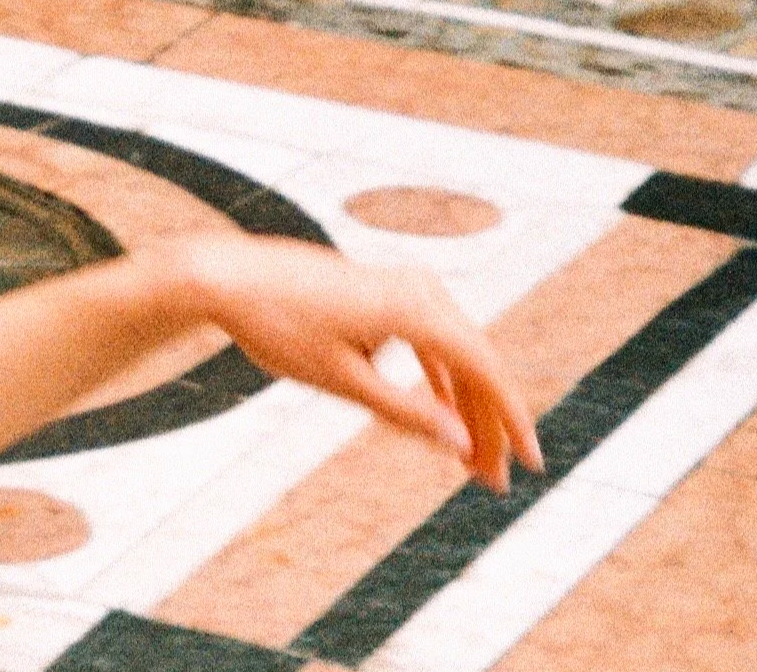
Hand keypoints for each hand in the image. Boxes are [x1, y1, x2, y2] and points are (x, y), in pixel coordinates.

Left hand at [159, 236, 544, 491]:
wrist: (228, 277)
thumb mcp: (341, 380)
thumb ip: (404, 412)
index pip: (485, 370)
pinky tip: (442, 410)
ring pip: (454, 353)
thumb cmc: (278, 325)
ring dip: (463, 403)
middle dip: (486, 423)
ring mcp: (404, 285)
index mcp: (416, 309)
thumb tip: (460, 442)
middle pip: (475, 364)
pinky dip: (437, 377)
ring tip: (470, 459)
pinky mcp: (385, 290)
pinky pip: (429, 339)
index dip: (511, 420)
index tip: (528, 464)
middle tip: (492, 479)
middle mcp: (420, 290)